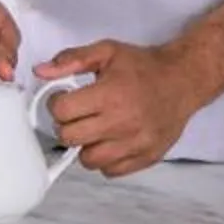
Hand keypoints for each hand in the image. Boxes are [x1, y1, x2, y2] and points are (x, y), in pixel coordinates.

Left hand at [37, 41, 217, 177]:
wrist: (183, 80)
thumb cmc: (143, 66)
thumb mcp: (107, 51)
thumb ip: (72, 59)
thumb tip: (40, 71)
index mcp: (110, 94)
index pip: (63, 112)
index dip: (57, 104)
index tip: (65, 98)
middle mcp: (122, 123)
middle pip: (70, 138)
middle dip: (67, 125)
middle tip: (77, 115)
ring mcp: (136, 144)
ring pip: (88, 161)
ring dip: (85, 146)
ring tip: (94, 129)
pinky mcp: (146, 158)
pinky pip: (111, 171)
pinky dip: (106, 160)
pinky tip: (110, 141)